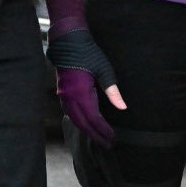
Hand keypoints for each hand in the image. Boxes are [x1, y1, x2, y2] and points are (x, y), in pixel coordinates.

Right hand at [47, 29, 126, 145]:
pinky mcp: (62, 92)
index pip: (93, 118)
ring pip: (75, 119)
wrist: (67, 42)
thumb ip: (112, 90)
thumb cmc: (87, 53)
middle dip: (95, 135)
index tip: (113, 138)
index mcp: (81, 92)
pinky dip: (78, 121)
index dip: (103, 130)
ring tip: (98, 137)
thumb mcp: (104, 70)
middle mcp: (70, 97)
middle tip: (108, 144)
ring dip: (86, 130)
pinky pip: (70, 113)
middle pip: (83, 123)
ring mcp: (64, 95)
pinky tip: (85, 124)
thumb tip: (122, 107)